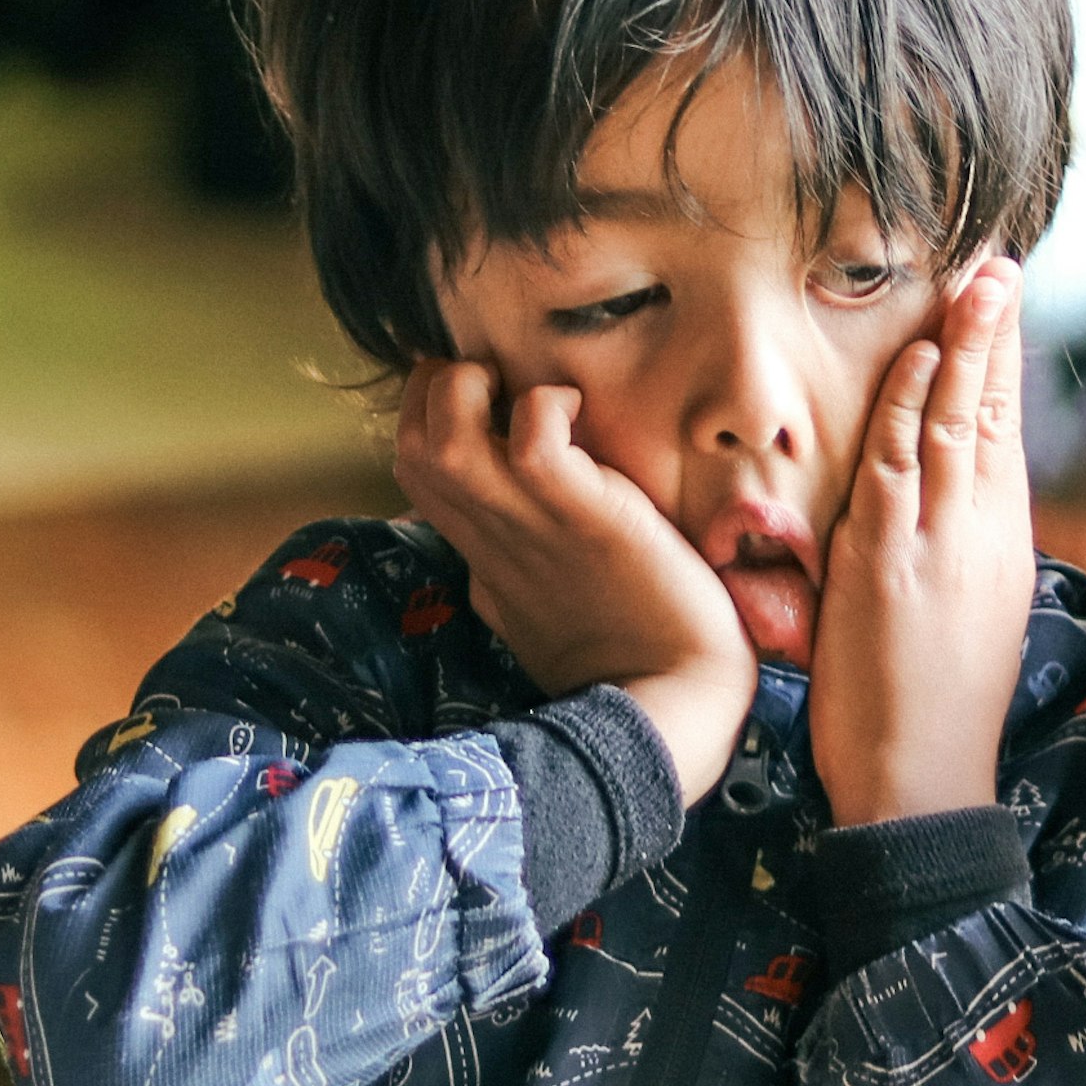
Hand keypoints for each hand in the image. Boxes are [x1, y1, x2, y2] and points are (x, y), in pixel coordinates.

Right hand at [393, 360, 754, 801]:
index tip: (483, 398)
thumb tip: (480, 554)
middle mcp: (489, 533)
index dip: (429, 414)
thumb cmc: (619, 656)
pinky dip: (545, 407)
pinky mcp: (580, 514)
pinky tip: (578, 409)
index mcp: (481, 551)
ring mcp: (527, 524)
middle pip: (410, 444)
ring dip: (466, 391)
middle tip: (498, 384)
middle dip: (434, 390)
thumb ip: (500, 571)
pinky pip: (534, 440)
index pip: (413, 466)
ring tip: (518, 389)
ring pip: (442, 438)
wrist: (675, 701)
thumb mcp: (531, 607)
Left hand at [808, 260, 1032, 826]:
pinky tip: (919, 361)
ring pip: (955, 426)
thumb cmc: (936, 706)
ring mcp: (939, 544)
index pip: (1004, 431)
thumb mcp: (968, 612)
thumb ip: (956, 546)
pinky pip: (901, 468)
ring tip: (970, 282)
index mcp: (1003, 543)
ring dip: (961, 349)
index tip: (1000, 300)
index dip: (1002, 361)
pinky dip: (911, 410)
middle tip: (997, 263)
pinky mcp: (891, 563)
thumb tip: (947, 497)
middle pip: (991, 412)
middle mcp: (982, 534)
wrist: (924, 781)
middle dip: (993, 333)